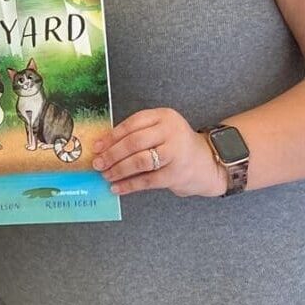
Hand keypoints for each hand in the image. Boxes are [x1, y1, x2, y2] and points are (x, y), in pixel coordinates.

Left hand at [90, 108, 226, 197]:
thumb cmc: (176, 144)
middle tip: (98, 163)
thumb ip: (139, 132)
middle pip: (134, 142)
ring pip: (140, 161)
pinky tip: (117, 188)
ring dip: (119, 169)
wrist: (208, 163)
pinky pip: (147, 180)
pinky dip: (129, 185)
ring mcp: (175, 153)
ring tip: (106, 175)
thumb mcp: (161, 129)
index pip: (132, 123)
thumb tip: (105, 145)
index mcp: (164, 116)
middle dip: (112, 154)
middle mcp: (170, 132)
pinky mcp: (176, 174)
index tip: (97, 146)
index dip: (112, 136)